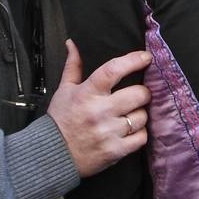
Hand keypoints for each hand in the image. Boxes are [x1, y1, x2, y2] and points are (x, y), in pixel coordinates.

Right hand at [46, 40, 151, 176]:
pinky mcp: (115, 151)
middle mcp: (99, 111)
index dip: (133, 61)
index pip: (113, 70)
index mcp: (87, 93)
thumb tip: (72, 44)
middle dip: (143, 92)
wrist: (53, 154)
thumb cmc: (61, 119)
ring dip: (140, 114)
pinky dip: (139, 133)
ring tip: (130, 115)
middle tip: (138, 94)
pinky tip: (129, 131)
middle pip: (138, 94)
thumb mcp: (64, 90)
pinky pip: (141, 137)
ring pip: (142, 116)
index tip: (146, 57)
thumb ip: (73, 66)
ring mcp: (109, 132)